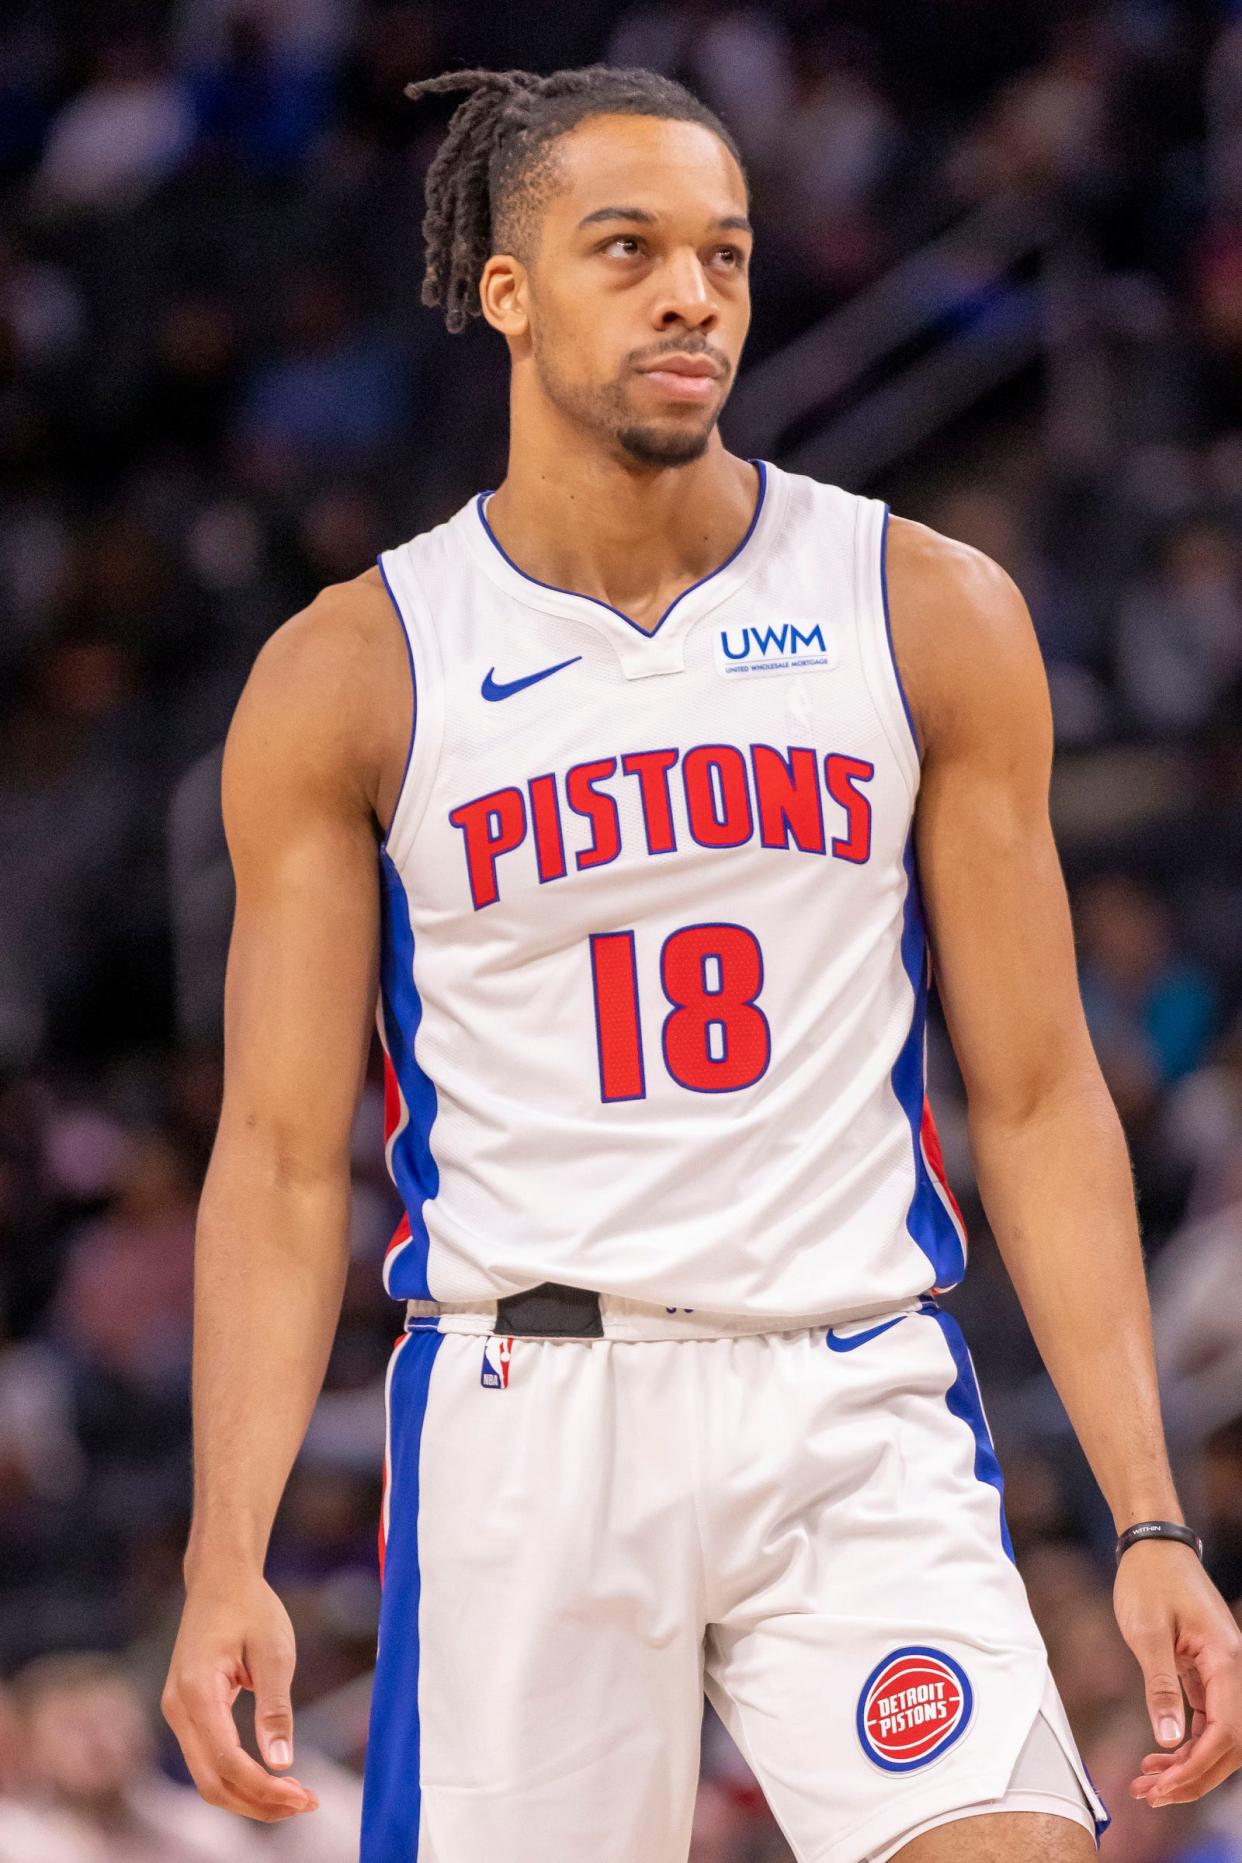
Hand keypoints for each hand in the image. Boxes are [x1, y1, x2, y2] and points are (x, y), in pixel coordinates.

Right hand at [161, 1565, 319, 1822]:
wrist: (219, 1578)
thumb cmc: (251, 1607)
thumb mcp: (274, 1650)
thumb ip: (275, 1708)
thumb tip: (282, 1764)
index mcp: (197, 1691)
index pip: (226, 1760)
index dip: (264, 1789)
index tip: (304, 1797)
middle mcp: (177, 1709)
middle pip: (212, 1782)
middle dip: (258, 1803)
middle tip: (308, 1803)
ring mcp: (177, 1713)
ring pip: (208, 1777)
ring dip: (250, 1796)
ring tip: (297, 1796)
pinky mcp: (187, 1713)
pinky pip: (209, 1759)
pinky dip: (240, 1777)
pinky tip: (273, 1778)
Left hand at [1114, 1540, 1241, 1806]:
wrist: (1153, 1547)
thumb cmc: (1149, 1580)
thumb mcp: (1147, 1632)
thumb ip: (1160, 1685)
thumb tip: (1168, 1739)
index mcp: (1226, 1660)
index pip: (1224, 1732)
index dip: (1197, 1767)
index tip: (1163, 1787)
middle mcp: (1233, 1670)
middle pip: (1228, 1744)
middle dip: (1193, 1776)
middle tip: (1150, 1795)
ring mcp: (1223, 1672)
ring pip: (1219, 1736)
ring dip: (1189, 1764)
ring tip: (1148, 1783)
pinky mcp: (1208, 1672)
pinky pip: (1208, 1719)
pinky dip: (1186, 1742)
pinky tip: (1160, 1756)